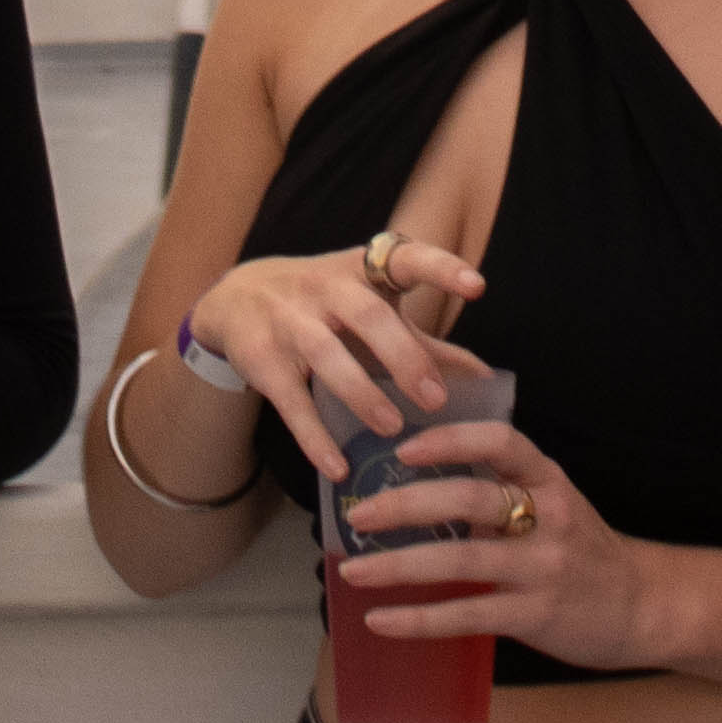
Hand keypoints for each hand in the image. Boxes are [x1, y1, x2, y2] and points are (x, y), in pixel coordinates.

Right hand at [186, 235, 490, 480]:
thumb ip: (426, 343)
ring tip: (392, 427)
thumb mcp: (372, 311)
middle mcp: (327, 287)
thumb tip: (484, 378)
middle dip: (403, 354)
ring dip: (361, 392)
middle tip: (435, 398)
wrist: (237, 297)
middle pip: (367, 313)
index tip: (478, 286)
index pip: (405, 257)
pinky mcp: (262, 358)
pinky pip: (291, 400)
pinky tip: (338, 465)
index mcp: (364, 270)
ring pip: (326, 354)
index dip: (441, 268)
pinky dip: (314, 436)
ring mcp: (290, 320)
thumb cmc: (326, 305)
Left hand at [325, 413, 660, 676]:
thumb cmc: (583, 551)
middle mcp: (549, 518)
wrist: (643, 607)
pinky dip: (418, 619)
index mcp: (550, 480)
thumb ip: (502, 490)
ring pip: (462, 560)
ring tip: (353, 569)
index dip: (452, 439)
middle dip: (407, 504)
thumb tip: (422, 482)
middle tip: (358, 513)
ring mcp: (542, 568)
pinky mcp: (535, 615)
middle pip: (471, 498)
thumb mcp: (554, 504)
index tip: (404, 447)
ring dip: (399, 565)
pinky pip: (467, 615)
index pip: (502, 442)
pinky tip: (380, 620)